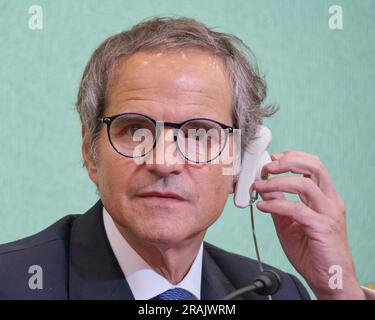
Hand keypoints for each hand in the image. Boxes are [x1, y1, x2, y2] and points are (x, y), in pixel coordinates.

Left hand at [252, 150, 364, 298]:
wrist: (328, 279)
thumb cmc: (311, 251)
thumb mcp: (288, 222)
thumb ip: (278, 204)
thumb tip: (263, 187)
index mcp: (324, 197)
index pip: (313, 166)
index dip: (292, 158)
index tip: (272, 159)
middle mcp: (330, 201)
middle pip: (314, 167)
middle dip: (288, 162)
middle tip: (267, 166)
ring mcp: (328, 213)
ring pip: (305, 184)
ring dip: (277, 182)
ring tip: (259, 185)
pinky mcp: (322, 227)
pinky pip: (297, 209)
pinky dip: (276, 205)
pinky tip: (262, 206)